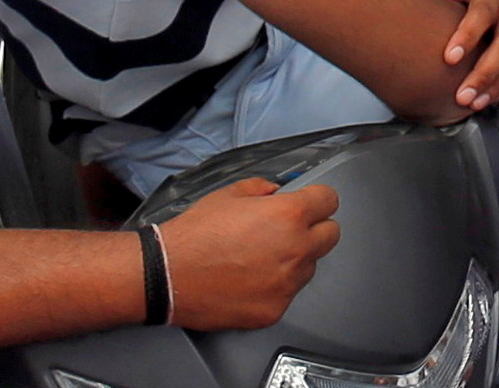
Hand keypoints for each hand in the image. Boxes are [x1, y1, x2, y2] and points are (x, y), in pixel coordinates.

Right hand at [159, 171, 344, 330]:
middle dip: (314, 228)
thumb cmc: (194, 235)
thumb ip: (262, 189)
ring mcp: (286, 284)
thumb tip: (276, 192)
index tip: (312, 203)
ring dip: (294, 260)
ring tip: (260, 258)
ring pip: (309, 267)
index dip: (317, 199)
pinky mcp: (274, 310)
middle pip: (330, 235)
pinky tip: (250, 280)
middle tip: (289, 230)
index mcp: (288, 215)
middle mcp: (295, 250)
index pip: (329, 200)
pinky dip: (275, 287)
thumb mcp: (229, 194)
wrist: (167, 275)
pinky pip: (288, 293)